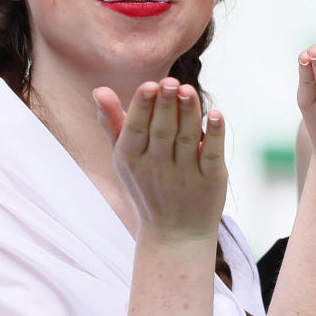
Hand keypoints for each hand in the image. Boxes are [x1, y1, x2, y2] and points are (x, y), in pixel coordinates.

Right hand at [93, 79, 226, 240]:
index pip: (136, 129)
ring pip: (186, 139)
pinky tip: (216, 114)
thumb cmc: (145, 186)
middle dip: (166, 105)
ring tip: (189, 89)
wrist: (174, 234)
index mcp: (131, 160)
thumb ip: (113, 123)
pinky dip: (214, 134)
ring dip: (189, 113)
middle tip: (171, 81)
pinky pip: (211, 154)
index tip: (150, 84)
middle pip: (162, 131)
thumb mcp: (124, 159)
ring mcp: (185, 175)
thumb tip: (99, 90)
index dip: (143, 107)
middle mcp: (157, 168)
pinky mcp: (210, 180)